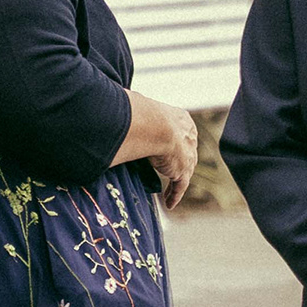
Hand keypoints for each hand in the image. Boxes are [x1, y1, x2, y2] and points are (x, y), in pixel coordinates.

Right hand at [118, 91, 199, 207]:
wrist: (154, 125)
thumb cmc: (142, 112)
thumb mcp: (139, 107)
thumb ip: (133, 110)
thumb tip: (117, 103)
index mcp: (182, 119)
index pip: (179, 132)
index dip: (172, 141)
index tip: (164, 149)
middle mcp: (189, 137)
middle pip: (185, 152)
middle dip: (177, 161)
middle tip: (166, 170)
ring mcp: (188, 155)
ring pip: (183, 171)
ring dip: (175, 181)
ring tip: (167, 191)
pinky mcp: (182, 171)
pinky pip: (180, 186)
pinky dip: (174, 195)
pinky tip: (169, 203)